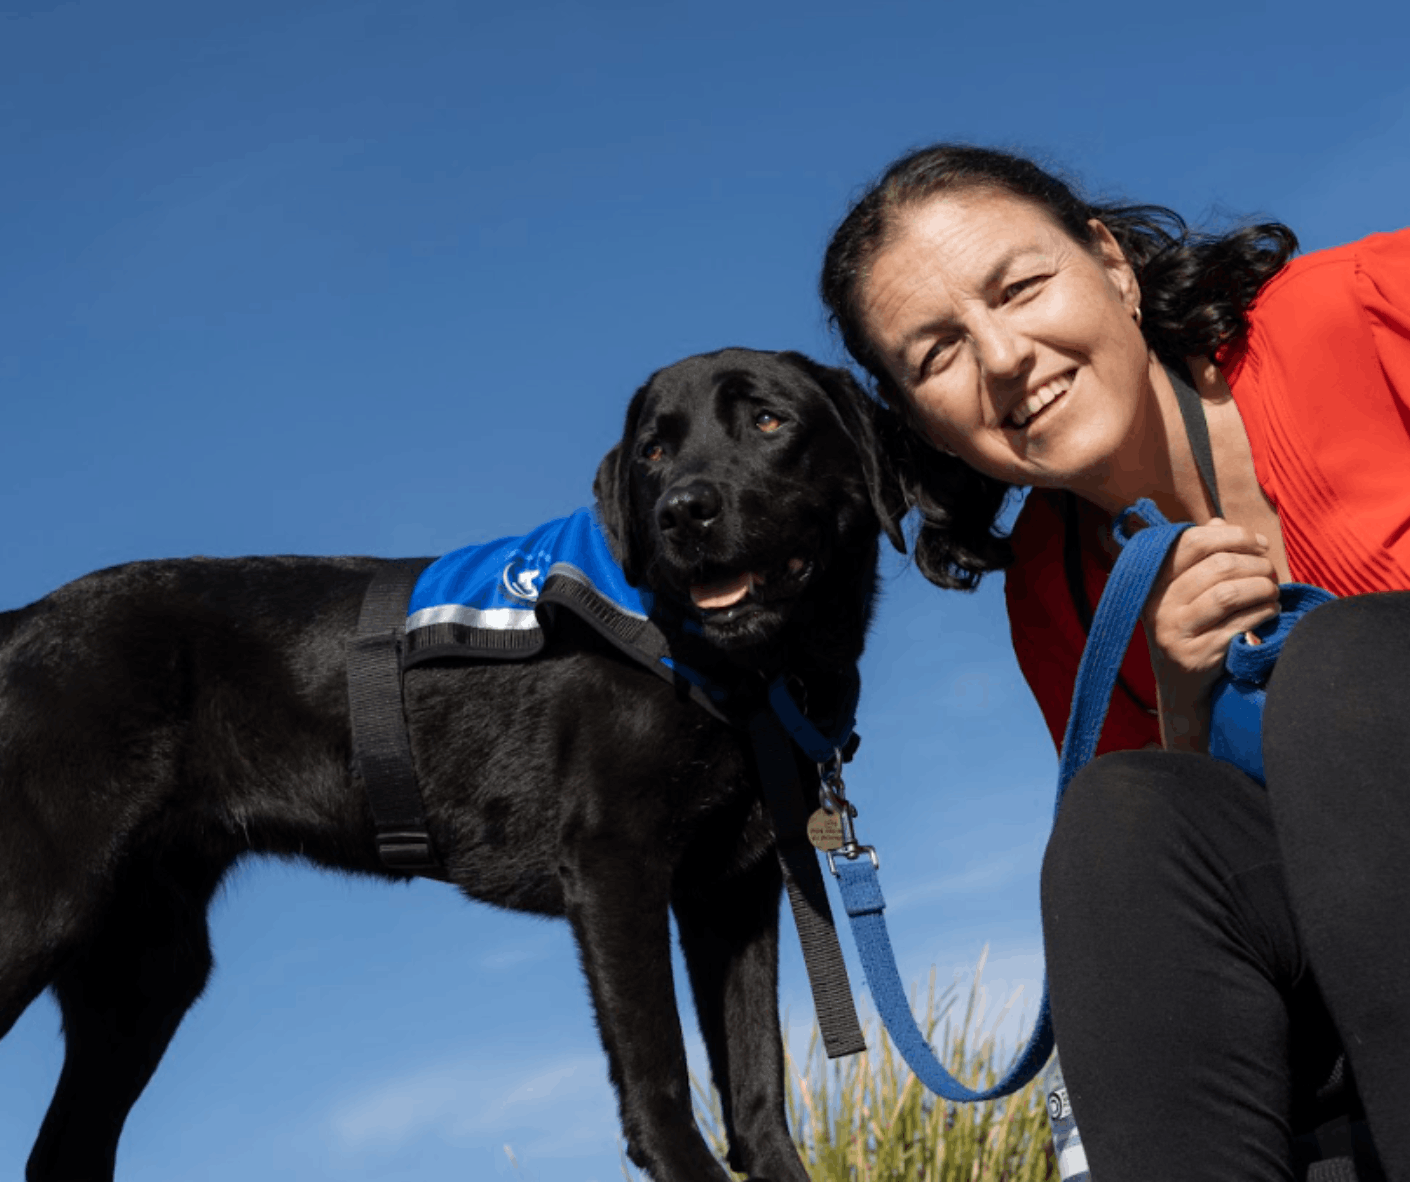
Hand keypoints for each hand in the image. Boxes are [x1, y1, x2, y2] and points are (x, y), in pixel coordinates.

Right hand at [1140, 520, 1280, 750]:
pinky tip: (1270, 612)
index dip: (1234, 536)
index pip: (1193, 541)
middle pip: (1218, 566)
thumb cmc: (1192, 626)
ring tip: (1272, 591)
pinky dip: (1263, 614)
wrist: (1180, 685)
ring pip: (1229, 593)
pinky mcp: (1196, 656)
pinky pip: (1240, 624)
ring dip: (1262, 588)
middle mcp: (1159, 604)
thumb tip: (1220, 521)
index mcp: (1155, 580)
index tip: (1259, 544)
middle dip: (1257, 564)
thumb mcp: (1186, 589)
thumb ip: (1202, 555)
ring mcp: (1175, 632)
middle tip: (1271, 572)